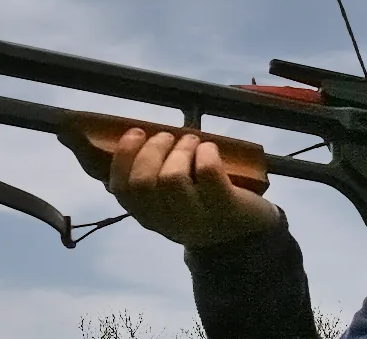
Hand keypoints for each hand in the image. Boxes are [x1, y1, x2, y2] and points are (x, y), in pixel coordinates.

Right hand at [103, 128, 279, 247]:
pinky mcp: (225, 207)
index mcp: (148, 216)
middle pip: (143, 183)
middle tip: (168, 137)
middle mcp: (167, 222)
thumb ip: (151, 177)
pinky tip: (209, 149)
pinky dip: (206, 152)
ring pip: (172, 178)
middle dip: (153, 149)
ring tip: (191, 141)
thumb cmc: (200, 205)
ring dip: (181, 149)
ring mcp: (196, 217)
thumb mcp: (170, 201)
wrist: (245, 234)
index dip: (123, 156)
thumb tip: (136, 137)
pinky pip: (207, 172)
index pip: (121, 189)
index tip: (137, 132)